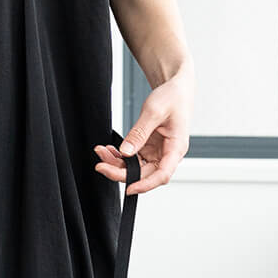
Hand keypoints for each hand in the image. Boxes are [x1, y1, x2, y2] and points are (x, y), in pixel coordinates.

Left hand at [92, 74, 190, 194]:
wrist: (176, 89)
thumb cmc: (172, 98)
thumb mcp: (153, 112)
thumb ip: (139, 133)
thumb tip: (125, 151)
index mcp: (176, 148)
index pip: (162, 175)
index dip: (145, 184)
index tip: (128, 188)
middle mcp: (168, 154)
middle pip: (145, 174)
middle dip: (121, 172)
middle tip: (101, 165)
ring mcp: (158, 152)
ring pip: (137, 167)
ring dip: (118, 163)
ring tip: (101, 152)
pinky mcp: (150, 147)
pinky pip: (134, 157)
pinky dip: (120, 156)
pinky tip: (109, 150)